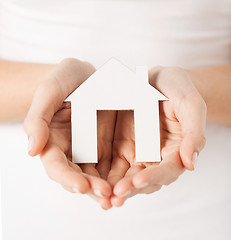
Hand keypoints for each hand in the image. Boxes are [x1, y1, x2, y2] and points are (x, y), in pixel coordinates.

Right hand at [24, 58, 114, 208]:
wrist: (88, 75)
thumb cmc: (65, 80)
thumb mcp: (50, 91)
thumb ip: (38, 118)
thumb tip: (32, 150)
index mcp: (53, 140)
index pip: (56, 166)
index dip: (67, 177)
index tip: (82, 186)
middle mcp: (71, 151)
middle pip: (78, 176)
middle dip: (91, 188)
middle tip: (106, 195)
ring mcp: (91, 150)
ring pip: (97, 176)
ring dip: (107, 189)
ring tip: (119, 197)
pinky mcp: (108, 147)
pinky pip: (113, 165)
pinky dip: (120, 177)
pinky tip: (129, 182)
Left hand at [108, 66, 206, 206]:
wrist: (155, 79)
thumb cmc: (176, 88)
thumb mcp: (190, 103)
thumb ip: (194, 132)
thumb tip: (191, 163)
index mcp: (175, 150)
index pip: (167, 170)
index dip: (154, 177)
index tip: (139, 180)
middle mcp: (155, 156)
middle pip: (145, 180)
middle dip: (131, 189)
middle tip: (116, 195)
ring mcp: (137, 153)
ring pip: (127, 177)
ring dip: (116, 188)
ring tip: (104, 196)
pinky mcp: (120, 147)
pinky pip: (112, 165)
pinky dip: (104, 176)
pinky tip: (94, 181)